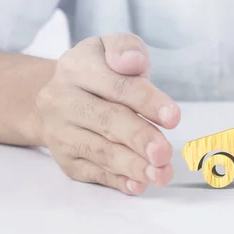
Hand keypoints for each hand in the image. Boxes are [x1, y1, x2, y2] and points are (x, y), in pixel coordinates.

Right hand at [35, 33, 180, 194]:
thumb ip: (127, 49)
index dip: (148, 102)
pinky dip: (116, 181)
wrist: (60, 96)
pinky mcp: (64, 158)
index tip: (174, 117)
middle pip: (107, 120)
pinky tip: (137, 185)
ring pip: (99, 151)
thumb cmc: (100, 71)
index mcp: (77, 66)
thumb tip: (132, 62)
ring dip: (132, 166)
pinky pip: (91, 173)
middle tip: (164, 153)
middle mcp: (61, 99)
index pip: (117, 85)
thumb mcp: (113, 48)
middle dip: (139, 138)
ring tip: (160, 173)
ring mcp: (59, 132)